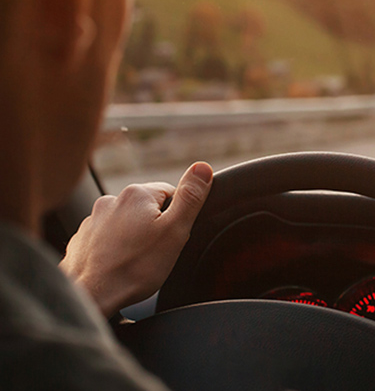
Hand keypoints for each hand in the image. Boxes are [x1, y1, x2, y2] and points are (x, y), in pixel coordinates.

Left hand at [59, 162, 212, 316]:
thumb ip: (190, 197)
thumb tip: (203, 167)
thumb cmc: (134, 268)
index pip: (171, 194)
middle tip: (156, 253)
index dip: (177, 218)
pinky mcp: (82, 239)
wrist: (91, 297)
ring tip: (136, 262)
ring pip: (126, 223)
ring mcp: (92, 220)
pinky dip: (114, 249)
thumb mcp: (175, 231)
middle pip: (147, 208)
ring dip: (133, 238)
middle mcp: (111, 200)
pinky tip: (118, 266)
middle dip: (155, 227)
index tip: (171, 238)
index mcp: (137, 194)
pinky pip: (107, 238)